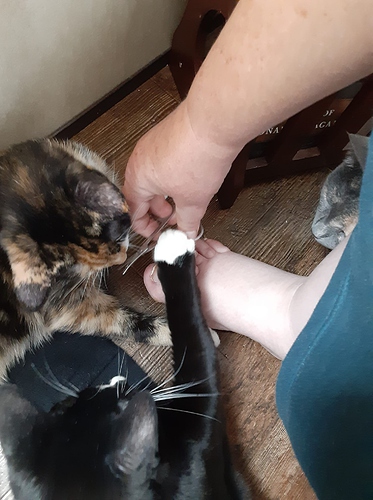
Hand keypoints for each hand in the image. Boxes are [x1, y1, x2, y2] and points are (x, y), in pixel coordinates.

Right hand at [123, 102, 235, 237]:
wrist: (213, 122)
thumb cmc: (197, 158)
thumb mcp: (193, 202)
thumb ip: (187, 222)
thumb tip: (186, 233)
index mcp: (137, 179)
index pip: (133, 211)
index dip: (146, 228)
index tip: (159, 234)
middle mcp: (139, 159)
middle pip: (142, 193)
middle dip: (158, 209)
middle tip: (174, 218)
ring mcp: (152, 144)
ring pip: (153, 176)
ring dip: (166, 193)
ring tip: (184, 199)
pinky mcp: (166, 135)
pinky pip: (163, 161)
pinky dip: (172, 175)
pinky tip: (190, 179)